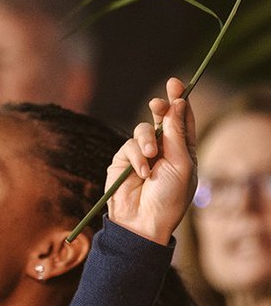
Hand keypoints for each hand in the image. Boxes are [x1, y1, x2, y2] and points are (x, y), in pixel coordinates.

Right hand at [106, 76, 196, 244]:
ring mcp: (142, 154)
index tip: (175, 83)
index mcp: (183, 150)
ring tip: (151, 157)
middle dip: (160, 108)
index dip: (179, 100)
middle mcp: (163, 149)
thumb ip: (176, 133)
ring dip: (147, 140)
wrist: (143, 222)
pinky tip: (141, 172)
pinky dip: (136, 157)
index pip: (182, 119)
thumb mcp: (181, 164)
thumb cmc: (170, 198)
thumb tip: (177, 104)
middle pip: (161, 117)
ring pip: (143, 129)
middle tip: (157, 104)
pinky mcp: (123, 160)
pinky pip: (128, 146)